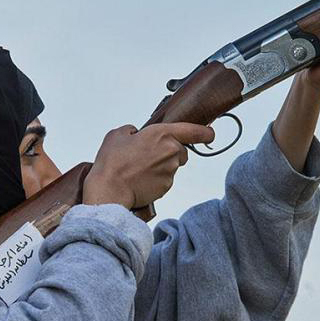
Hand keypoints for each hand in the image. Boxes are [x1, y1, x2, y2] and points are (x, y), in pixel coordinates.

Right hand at [83, 123, 214, 208]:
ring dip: (160, 166)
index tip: (209, 134)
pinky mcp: (167, 186)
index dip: (204, 132)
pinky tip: (140, 179)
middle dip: (168, 152)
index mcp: (163, 134)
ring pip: (171, 166)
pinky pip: (165, 180)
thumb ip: (132, 131)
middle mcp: (172, 151)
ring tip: (138, 169)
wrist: (110, 189)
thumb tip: (136, 134)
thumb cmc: (113, 162)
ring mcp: (171, 171)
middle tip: (147, 155)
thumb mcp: (117, 135)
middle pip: (180, 151)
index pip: (194, 131)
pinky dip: (155, 180)